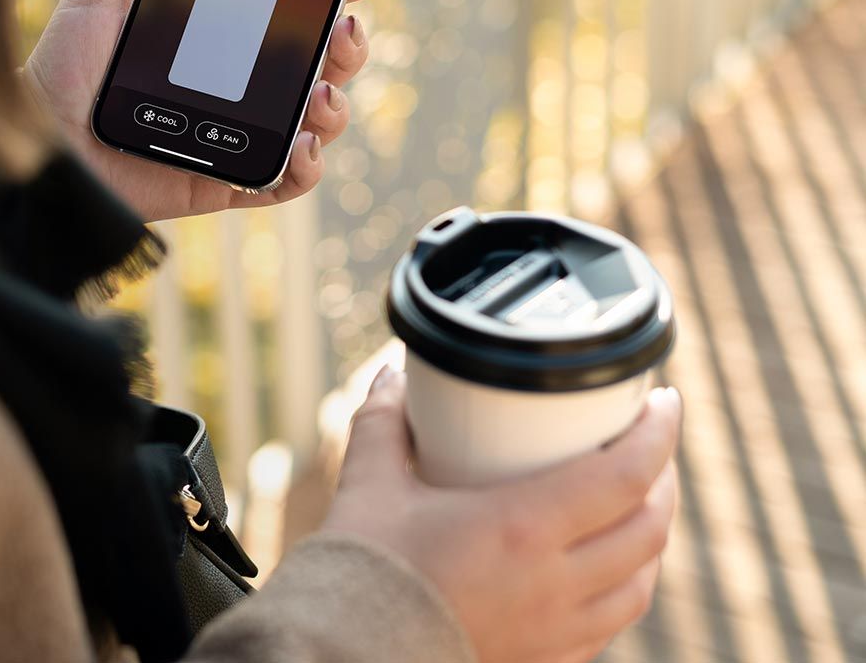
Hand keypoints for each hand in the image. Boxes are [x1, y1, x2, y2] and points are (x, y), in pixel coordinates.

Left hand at [24, 0, 401, 222]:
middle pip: (322, 56)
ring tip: (321, 90)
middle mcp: (239, 77)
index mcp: (220, 27)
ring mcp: (239, 128)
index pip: (296, 0)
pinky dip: (308, 165)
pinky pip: (286, 178)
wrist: (39, 141)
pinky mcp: (227, 177)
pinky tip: (301, 144)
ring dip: (338, 100)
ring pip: (319, 115)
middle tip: (344, 24)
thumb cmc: (63, 69)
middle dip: (351, 39)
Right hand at [323, 369, 682, 662]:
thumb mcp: (369, 481)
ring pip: (639, 586)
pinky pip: (606, 627)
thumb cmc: (362, 568)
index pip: (625, 476)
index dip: (658, 434)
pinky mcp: (541, 661)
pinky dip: (619, 591)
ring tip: (638, 509)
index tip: (665, 402)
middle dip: (663, 481)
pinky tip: (602, 576)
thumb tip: (392, 378)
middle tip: (649, 447)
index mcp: (521, 527)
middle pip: (648, 529)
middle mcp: (553, 582)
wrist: (347, 652)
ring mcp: (554, 631)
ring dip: (651, 541)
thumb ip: (384, 422)